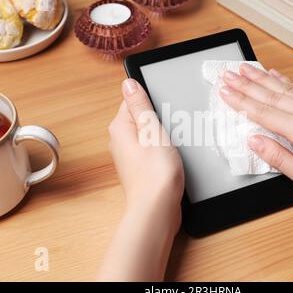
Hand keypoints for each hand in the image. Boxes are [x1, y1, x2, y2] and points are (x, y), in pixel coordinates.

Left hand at [109, 78, 184, 232]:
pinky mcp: (139, 166)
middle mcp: (120, 140)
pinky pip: (151, 148)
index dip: (152, 103)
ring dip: (163, 135)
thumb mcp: (152, 131)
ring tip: (172, 147)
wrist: (157, 209)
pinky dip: (163, 149)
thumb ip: (140, 106)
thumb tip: (128, 83)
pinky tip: (171, 157)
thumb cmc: (156, 173)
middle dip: (159, 120)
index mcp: (120, 127)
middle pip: (142, 117)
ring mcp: (129, 155)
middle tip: (171, 131)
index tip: (165, 112)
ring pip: (149, 133)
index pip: (133, 100)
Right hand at [220, 63, 292, 220]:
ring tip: (244, 69)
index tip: (224, 92)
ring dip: (262, 78)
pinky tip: (275, 74)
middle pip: (272, 95)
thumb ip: (279, 158)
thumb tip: (254, 141)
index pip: (265, 113)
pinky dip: (285, 81)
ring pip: (286, 88)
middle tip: (227, 74)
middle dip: (246, 85)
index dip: (241, 102)